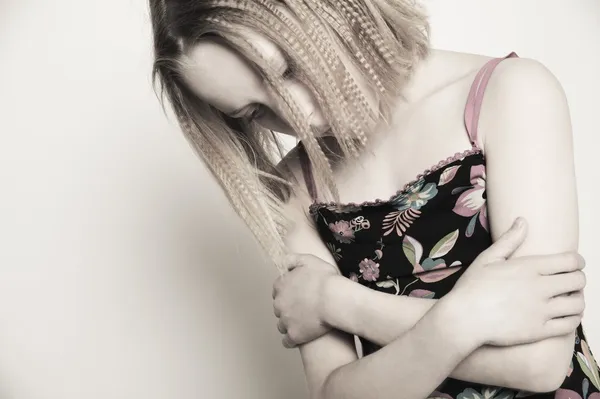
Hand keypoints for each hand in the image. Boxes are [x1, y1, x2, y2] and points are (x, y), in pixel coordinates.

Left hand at [272, 253, 339, 347]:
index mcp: (281, 285)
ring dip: (290, 324)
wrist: (334, 299)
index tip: (299, 295)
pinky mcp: (293, 335)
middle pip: (279, 308)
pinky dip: (293, 340)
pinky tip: (301, 338)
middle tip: (304, 309)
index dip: (289, 293)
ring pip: (281, 325)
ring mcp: (285, 320)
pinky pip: (287, 341)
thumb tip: (284, 263)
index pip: (277, 290)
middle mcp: (279, 303)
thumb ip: (293, 259)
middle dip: (288, 309)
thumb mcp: (309, 260)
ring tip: (304, 324)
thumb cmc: (325, 279)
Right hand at [448, 217, 585, 346]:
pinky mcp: (539, 330)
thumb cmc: (472, 287)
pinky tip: (567, 315)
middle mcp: (540, 287)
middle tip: (571, 281)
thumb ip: (509, 240)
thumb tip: (523, 221)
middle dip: (578, 279)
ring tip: (569, 298)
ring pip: (577, 304)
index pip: (570, 261)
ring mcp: (541, 310)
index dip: (577, 261)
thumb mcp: (487, 258)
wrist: (464, 319)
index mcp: (529, 267)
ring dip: (577, 299)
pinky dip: (573, 319)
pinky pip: (569, 325)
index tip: (574, 264)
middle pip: (578, 281)